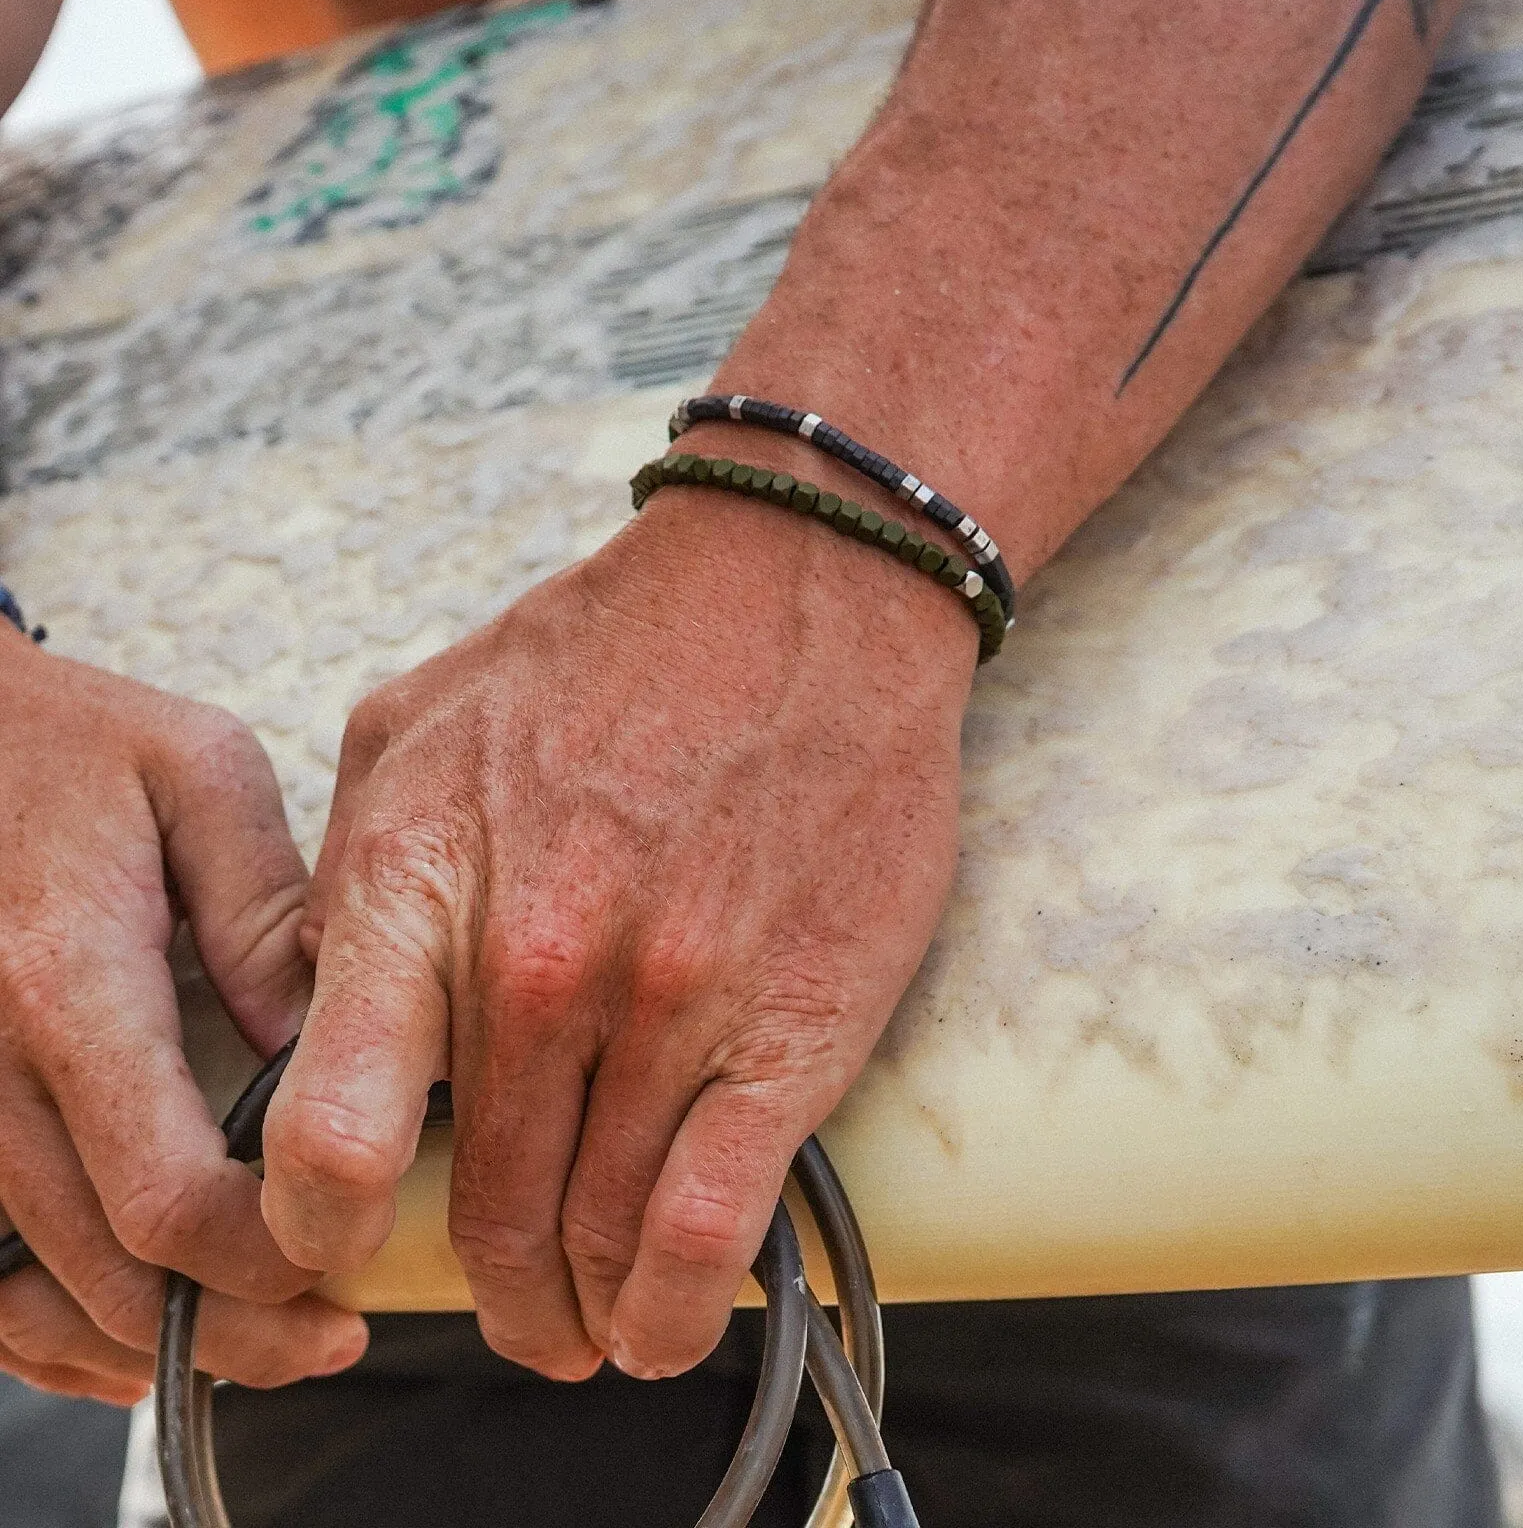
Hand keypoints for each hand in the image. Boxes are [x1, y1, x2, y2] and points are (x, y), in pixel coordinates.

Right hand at [0, 631, 367, 1403]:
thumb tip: (321, 1036)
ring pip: (30, 1296)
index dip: (262, 1255)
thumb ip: (261, 908)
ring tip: (265, 1347)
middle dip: (233, 1324)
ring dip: (148, 1347)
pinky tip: (132, 1341)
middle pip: (106, 1270)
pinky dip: (48, 1333)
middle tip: (335, 1332)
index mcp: (63, 984)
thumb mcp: (192, 774)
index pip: (163, 1191)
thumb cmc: (63, 741)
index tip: (347, 1250)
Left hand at [261, 477, 974, 1378]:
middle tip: (506, 1306)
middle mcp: (542, 959)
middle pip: (485, 1211)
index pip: (331, 1131)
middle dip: (488, 1290)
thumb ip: (352, 872)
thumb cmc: (614, 654)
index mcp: (427, 881)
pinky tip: (659, 1329)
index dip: (320, 1231)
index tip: (344, 1251)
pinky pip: (711, 1228)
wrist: (802, 592)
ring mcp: (673, 1003)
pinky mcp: (792, 1028)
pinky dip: (675, 1311)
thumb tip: (328, 997)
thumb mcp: (418, 727)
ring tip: (581, 1325)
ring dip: (578, 1314)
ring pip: (596, 1238)